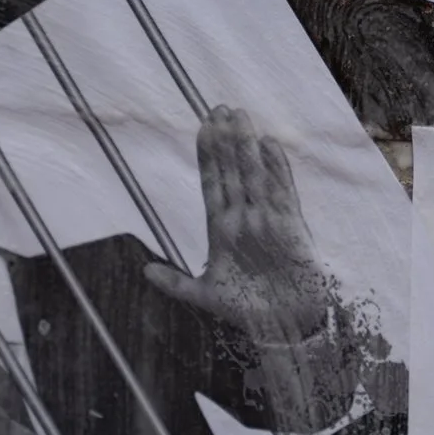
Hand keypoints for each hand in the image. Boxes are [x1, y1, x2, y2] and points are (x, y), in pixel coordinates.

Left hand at [144, 106, 333, 343]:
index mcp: (221, 228)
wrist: (282, 326)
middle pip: (232, 170)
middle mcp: (243, 217)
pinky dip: (275, 169)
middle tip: (220, 108)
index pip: (212, 182)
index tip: (203, 127)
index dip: (207, 155)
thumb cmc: (246, 310)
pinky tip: (268, 146)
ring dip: (246, 146)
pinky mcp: (289, 226)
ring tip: (240, 116)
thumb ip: (176, 282)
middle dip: (225, 140)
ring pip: (253, 174)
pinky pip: (281, 192)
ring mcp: (266, 218)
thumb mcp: (205, 296)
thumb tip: (144, 269)